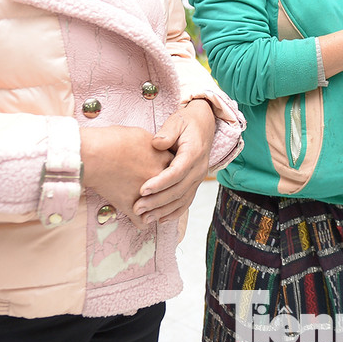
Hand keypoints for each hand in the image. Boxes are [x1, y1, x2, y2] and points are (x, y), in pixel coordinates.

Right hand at [80, 126, 171, 227]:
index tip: (166, 171)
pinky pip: (142, 221)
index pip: (177, 169)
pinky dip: (142, 222)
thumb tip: (157, 147)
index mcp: (163, 159)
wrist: (94, 155)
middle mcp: (159, 179)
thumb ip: (154, 144)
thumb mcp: (141, 135)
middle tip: (163, 191)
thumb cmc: (113, 140)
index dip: (171, 170)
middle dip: (167, 189)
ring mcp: (147, 195)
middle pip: (171, 188)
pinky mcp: (132, 207)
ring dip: (157, 208)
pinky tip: (142, 221)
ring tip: (154, 209)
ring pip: (159, 207)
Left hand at [135, 100, 217, 224]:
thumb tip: (156, 144)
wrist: (204, 123)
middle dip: (157, 202)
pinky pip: (187, 201)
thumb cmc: (186, 122)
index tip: (142, 190)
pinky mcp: (195, 182)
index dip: (160, 183)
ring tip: (144, 218)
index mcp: (194, 153)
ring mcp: (199, 177)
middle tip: (137, 208)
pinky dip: (175, 212)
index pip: (177, 172)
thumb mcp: (176, 121)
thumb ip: (167, 133)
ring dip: (163, 211)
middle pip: (178, 190)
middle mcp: (199, 168)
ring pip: (182, 199)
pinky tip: (161, 220)